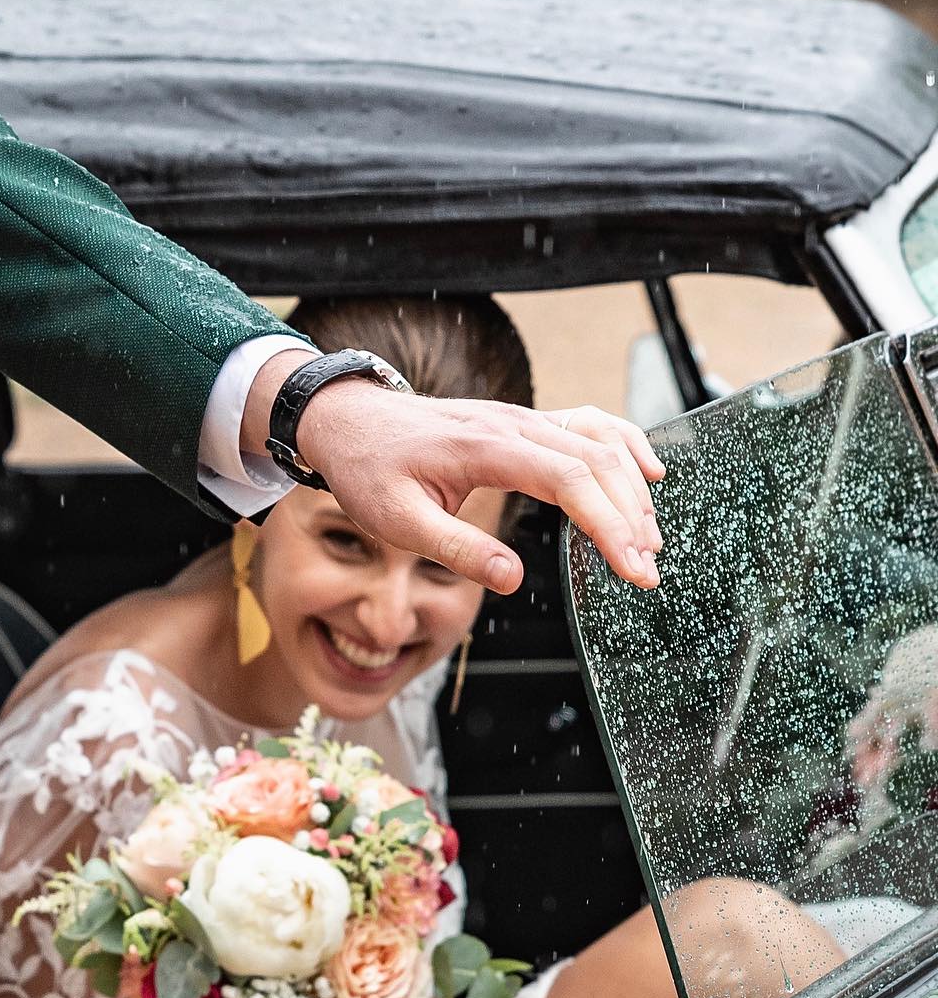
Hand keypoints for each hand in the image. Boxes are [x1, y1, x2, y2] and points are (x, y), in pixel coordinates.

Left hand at [240, 351, 663, 593]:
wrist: (347, 420)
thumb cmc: (368, 469)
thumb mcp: (397, 522)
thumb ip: (456, 549)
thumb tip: (512, 580)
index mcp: (486, 448)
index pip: (570, 481)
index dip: (610, 525)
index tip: (633, 568)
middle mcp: (513, 424)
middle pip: (596, 461)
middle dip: (632, 517)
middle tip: (647, 572)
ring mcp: (520, 417)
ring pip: (599, 440)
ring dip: (632, 486)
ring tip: (650, 537)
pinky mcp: (521, 421)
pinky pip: (586, 423)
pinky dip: (623, 444)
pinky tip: (646, 471)